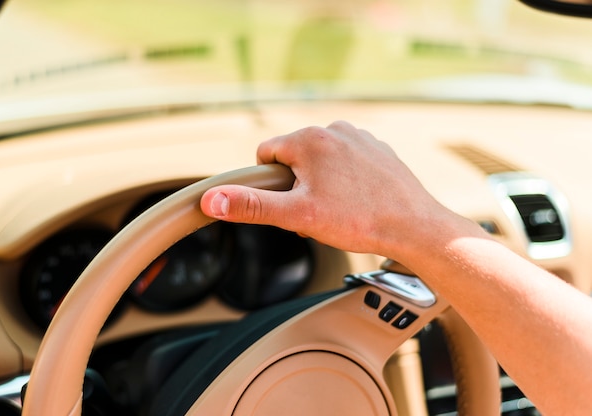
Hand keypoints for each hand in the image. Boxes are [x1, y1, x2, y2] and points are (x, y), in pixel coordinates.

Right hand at [200, 120, 461, 261]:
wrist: (413, 226)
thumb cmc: (358, 220)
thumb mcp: (297, 215)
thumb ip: (252, 205)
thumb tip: (212, 200)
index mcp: (309, 139)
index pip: (266, 154)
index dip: (271, 184)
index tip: (290, 203)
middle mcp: (335, 129)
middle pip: (295, 157)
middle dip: (297, 185)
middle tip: (317, 211)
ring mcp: (359, 137)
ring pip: (321, 160)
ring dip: (321, 182)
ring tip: (341, 208)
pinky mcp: (378, 149)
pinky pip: (347, 161)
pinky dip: (346, 179)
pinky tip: (358, 200)